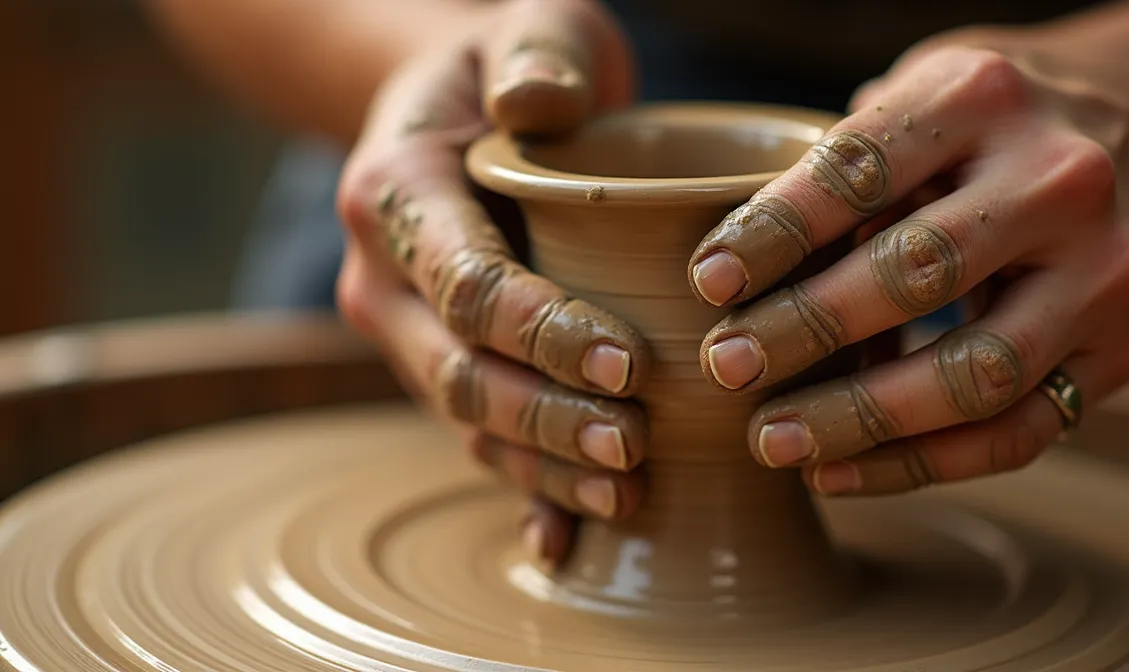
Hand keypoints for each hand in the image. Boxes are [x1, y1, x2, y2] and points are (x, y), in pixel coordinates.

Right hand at [335, 0, 644, 562]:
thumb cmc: (512, 59)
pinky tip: (569, 537)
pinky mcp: (446, 361)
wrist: (466, 106)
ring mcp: (409, 331)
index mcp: (395, 194)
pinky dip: (525, 485)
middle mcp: (385, 277)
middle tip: (632, 446)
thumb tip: (543, 102)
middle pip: (459, 372)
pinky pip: (479, 434)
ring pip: (468, 418)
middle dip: (546, 417)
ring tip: (625, 489)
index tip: (629, 362)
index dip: (542, 333)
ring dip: (542, 463)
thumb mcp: (531, 25)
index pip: (466, 284)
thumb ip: (538, 53)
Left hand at [687, 40, 1128, 495]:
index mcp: (985, 97)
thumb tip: (733, 283)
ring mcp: (1103, 272)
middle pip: (917, 273)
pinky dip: (918, 465)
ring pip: (975, 373)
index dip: (777, 232)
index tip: (707, 282)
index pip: (861, 170)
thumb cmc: (981, 128)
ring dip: (859, 418)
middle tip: (724, 366)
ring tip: (771, 441)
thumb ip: (840, 177)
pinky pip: (1014, 434)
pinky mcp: (1121, 350)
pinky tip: (835, 473)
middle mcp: (1059, 180)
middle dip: (806, 329)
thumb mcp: (914, 107)